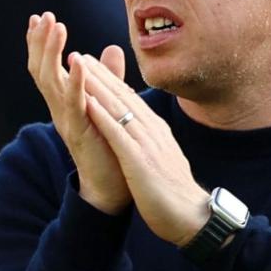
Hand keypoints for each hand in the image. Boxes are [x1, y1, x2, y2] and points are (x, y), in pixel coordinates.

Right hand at [26, 12, 130, 214]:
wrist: (113, 187)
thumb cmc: (110, 145)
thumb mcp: (108, 103)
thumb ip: (108, 78)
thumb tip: (111, 48)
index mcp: (64, 101)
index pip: (47, 66)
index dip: (42, 43)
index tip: (40, 17)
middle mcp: (60, 109)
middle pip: (42, 69)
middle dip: (40, 42)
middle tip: (42, 16)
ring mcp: (67, 120)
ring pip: (52, 81)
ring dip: (53, 53)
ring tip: (55, 27)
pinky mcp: (80, 132)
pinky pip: (74, 103)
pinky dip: (76, 81)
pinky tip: (78, 61)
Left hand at [76, 54, 210, 245]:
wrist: (192, 217)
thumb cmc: (176, 193)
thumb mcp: (164, 159)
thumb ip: (154, 143)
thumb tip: (147, 132)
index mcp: (157, 131)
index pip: (131, 99)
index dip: (110, 80)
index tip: (93, 64)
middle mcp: (152, 131)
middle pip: (122, 96)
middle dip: (99, 74)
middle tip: (78, 54)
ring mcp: (146, 144)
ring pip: (118, 107)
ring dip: (96, 85)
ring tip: (77, 67)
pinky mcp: (139, 160)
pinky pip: (117, 133)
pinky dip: (101, 115)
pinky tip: (86, 101)